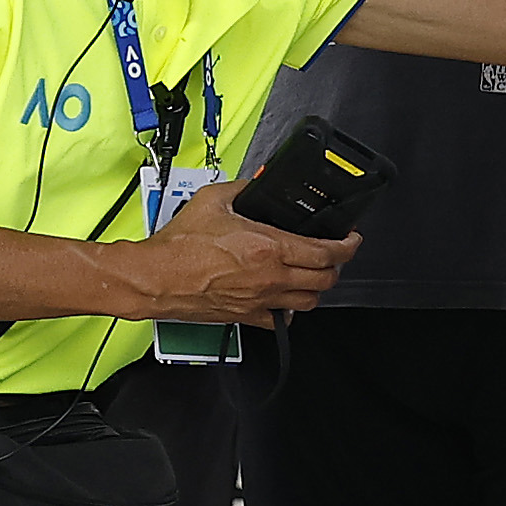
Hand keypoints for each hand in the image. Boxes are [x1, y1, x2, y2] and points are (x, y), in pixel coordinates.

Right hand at [123, 181, 359, 329]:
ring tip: (310, 277)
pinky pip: (280, 320)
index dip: (348, 246)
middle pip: (326, 280)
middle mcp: (271, 277)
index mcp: (269, 247)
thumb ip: (241, 190)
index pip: (328, 252)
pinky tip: (280, 299)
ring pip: (309, 302)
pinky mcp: (246, 316)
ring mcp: (261, 300)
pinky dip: (287, 311)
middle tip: (332, 257)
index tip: (351, 240)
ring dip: (316, 289)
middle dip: (336, 267)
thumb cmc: (177, 247)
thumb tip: (254, 185)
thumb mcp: (210, 201)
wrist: (154, 278)